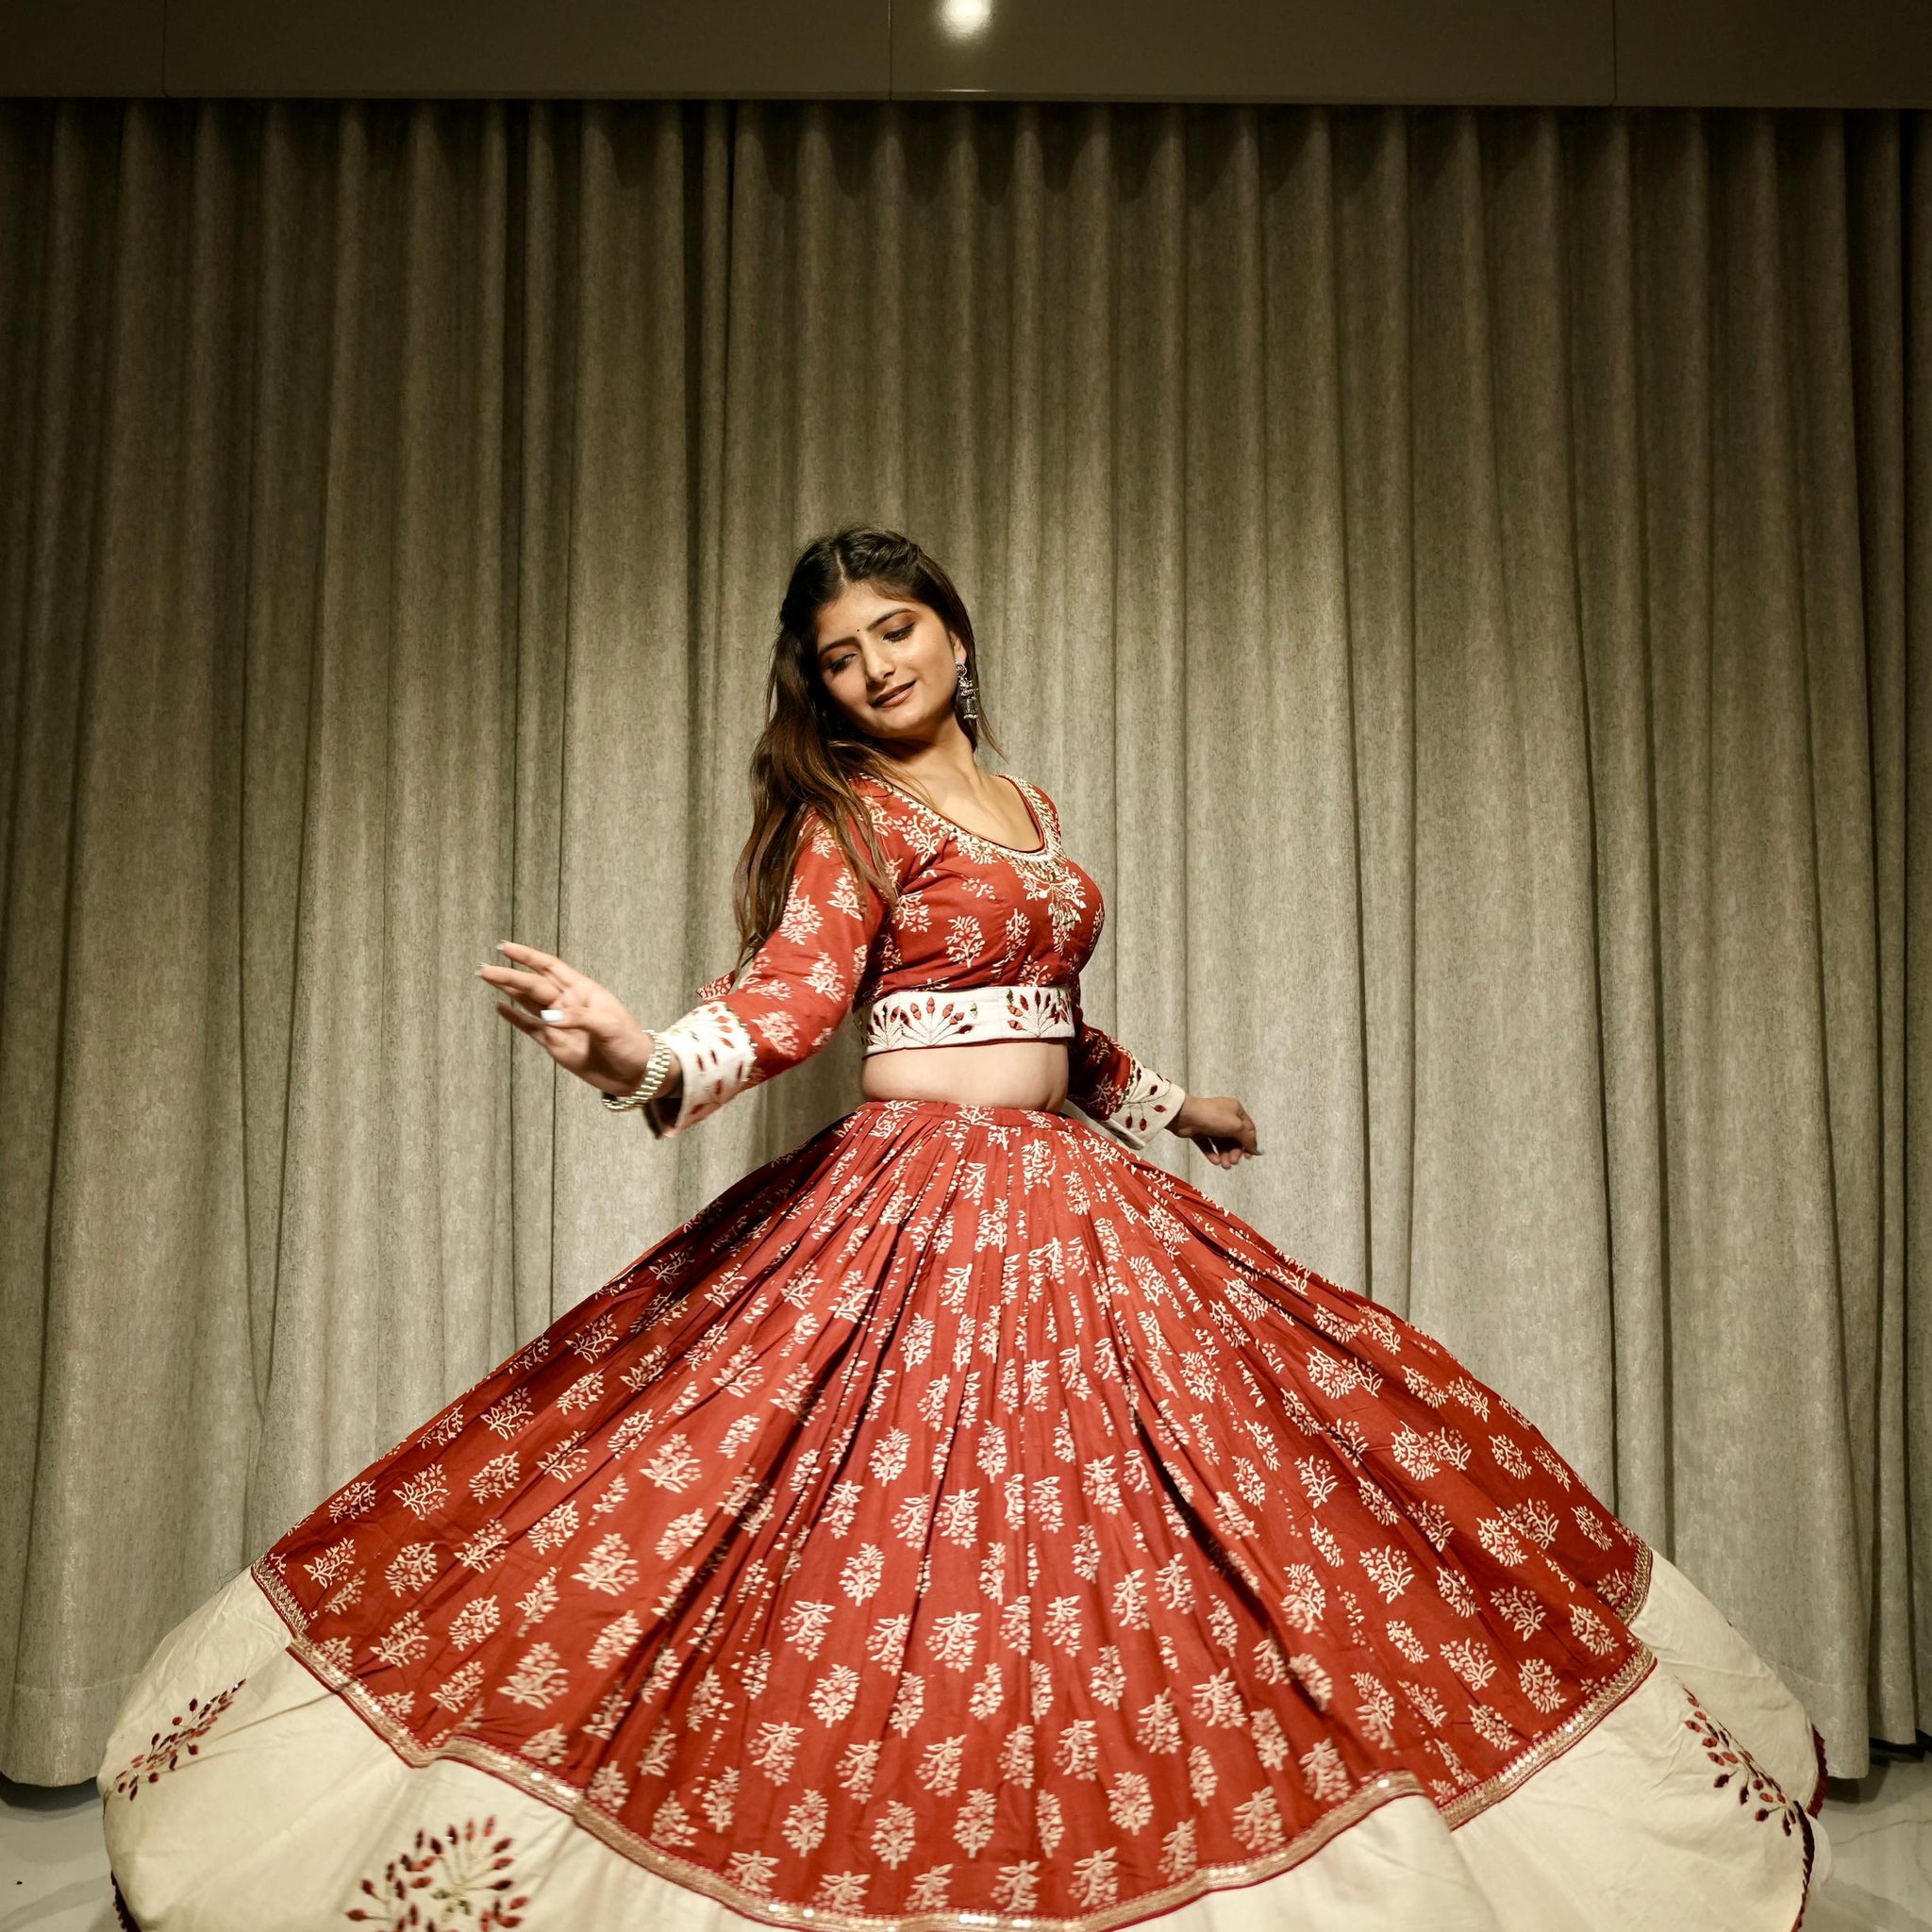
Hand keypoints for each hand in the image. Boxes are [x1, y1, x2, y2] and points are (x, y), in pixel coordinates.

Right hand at [478, 942, 658, 1097]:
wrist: (635, 1073)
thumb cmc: (629, 1043)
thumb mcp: (609, 1026)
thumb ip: (578, 1018)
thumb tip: (548, 1018)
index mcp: (583, 991)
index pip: (551, 968)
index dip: (528, 957)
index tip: (505, 948)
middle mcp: (568, 1003)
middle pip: (534, 984)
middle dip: (510, 976)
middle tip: (484, 969)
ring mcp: (560, 1023)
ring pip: (528, 1002)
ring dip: (508, 990)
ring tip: (487, 977)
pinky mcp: (555, 1044)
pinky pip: (531, 1028)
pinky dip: (515, 1017)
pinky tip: (500, 1007)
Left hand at [1169, 1094, 1260, 1168]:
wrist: (1185, 1116)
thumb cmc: (1213, 1117)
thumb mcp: (1236, 1126)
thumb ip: (1247, 1139)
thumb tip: (1257, 1150)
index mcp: (1235, 1110)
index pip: (1248, 1128)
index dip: (1250, 1143)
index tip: (1248, 1156)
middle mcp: (1224, 1116)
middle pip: (1235, 1138)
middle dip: (1234, 1151)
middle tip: (1233, 1162)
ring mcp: (1211, 1124)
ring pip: (1221, 1143)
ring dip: (1224, 1155)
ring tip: (1223, 1165)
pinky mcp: (1199, 1131)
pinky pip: (1209, 1145)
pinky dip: (1213, 1153)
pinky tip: (1215, 1161)